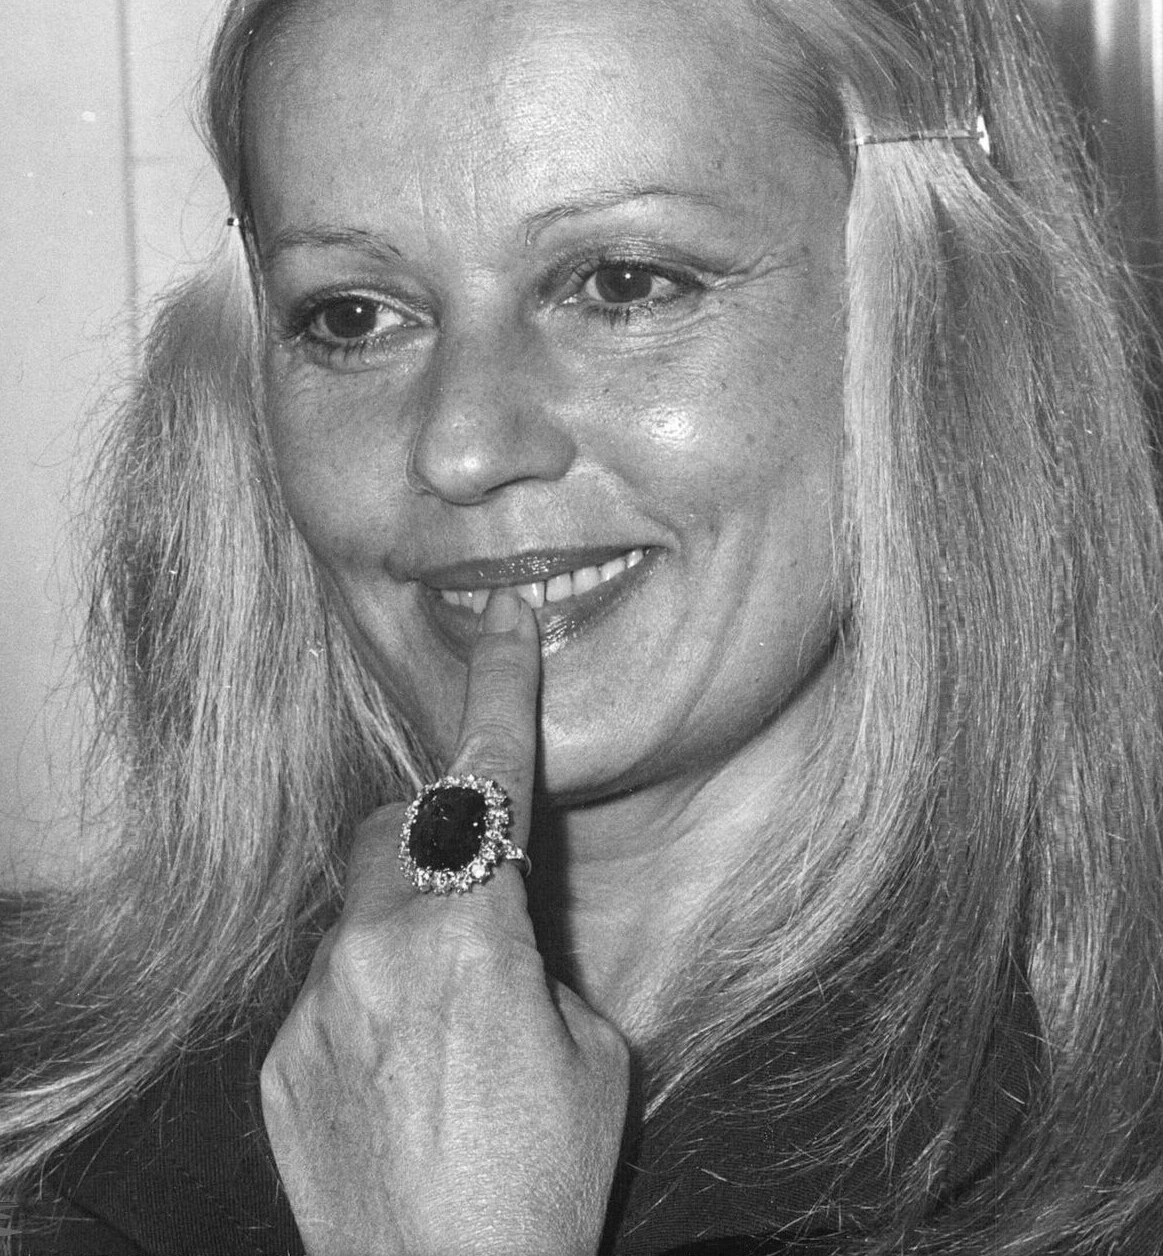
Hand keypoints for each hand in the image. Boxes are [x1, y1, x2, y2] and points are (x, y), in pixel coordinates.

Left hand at [260, 589, 629, 1255]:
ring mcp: (319, 1002)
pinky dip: (370, 995)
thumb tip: (505, 923)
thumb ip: (538, 956)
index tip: (504, 621)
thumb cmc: (541, 1182)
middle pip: (396, 827)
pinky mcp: (284, 1055)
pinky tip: (404, 1070)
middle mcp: (380, 950)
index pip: (488, 778)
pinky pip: (328, 982)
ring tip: (447, 1018)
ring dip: (404, 923)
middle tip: (481, 898)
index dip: (502, 690)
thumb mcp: (592, 1053)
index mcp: (472, 935)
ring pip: (359, 905)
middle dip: (437, 835)